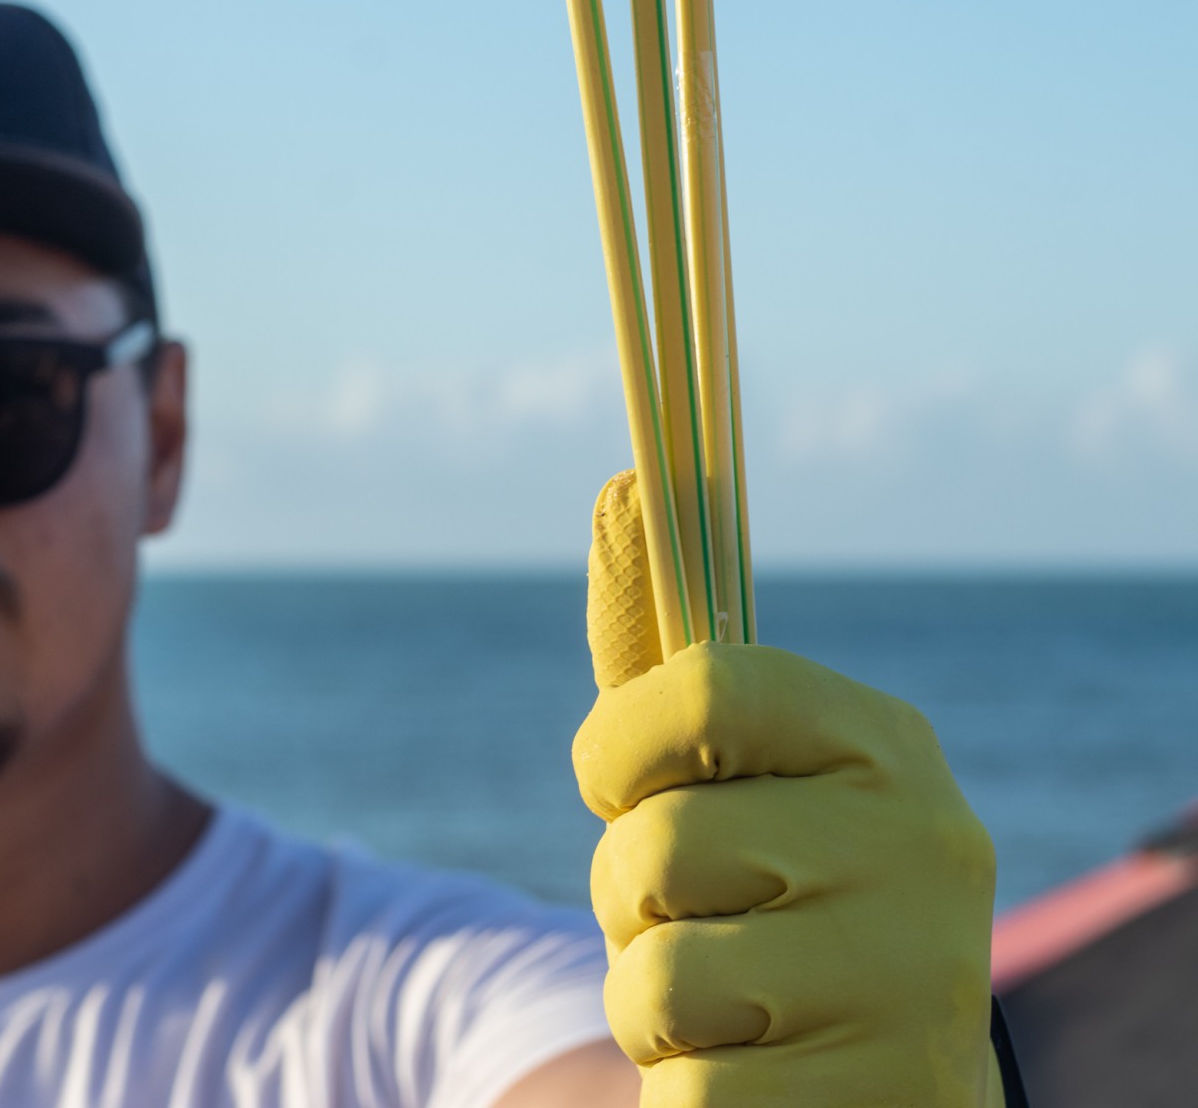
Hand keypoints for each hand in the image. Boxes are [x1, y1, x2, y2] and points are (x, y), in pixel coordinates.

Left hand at [575, 471, 1001, 1105]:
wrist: (883, 1072)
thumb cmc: (771, 895)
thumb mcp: (725, 773)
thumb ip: (657, 658)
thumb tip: (621, 489)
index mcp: (883, 743)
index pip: (705, 686)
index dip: (617, 746)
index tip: (612, 785)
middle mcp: (925, 845)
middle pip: (657, 845)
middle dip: (629, 899)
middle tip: (697, 917)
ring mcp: (918, 977)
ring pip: (658, 978)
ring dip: (649, 1003)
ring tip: (725, 1002)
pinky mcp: (889, 1092)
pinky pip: (690, 1092)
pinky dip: (685, 1090)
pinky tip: (753, 1072)